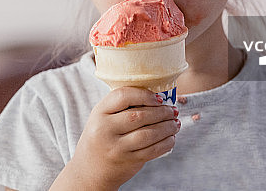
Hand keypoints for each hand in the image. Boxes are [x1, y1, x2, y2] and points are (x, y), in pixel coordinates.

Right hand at [50, 87, 180, 190]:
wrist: (90, 170)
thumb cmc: (101, 137)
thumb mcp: (102, 118)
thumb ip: (122, 107)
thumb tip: (156, 98)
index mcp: (98, 113)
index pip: (123, 96)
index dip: (144, 95)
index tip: (158, 98)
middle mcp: (105, 129)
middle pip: (139, 115)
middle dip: (161, 112)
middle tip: (172, 110)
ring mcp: (116, 147)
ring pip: (148, 134)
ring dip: (167, 127)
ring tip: (175, 123)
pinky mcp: (128, 161)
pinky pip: (152, 150)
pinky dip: (166, 143)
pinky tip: (171, 138)